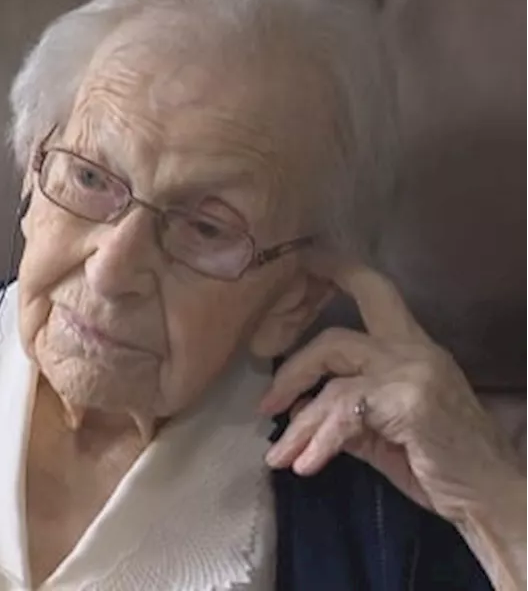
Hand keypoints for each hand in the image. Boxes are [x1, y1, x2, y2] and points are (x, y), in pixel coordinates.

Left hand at [258, 257, 523, 525]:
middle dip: (293, 371)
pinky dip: (319, 441)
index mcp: (411, 348)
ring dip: (299, 424)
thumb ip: (345, 411)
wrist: (491, 496)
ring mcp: (413, 373)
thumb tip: (300, 404)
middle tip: (266, 405)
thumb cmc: (440, 464)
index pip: (374, 292)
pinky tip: (305, 466)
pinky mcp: (409, 402)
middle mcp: (414, 351)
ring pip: (333, 382)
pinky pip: (344, 414)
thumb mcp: (384, 431)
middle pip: (335, 339)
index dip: (337, 272)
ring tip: (278, 457)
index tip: (305, 262)